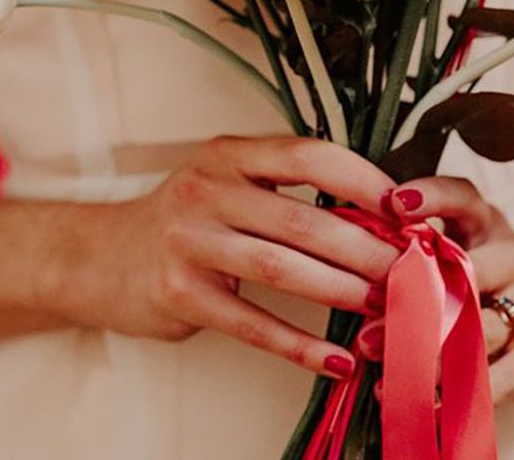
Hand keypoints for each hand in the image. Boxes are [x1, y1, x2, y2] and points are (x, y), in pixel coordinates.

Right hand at [61, 136, 396, 377]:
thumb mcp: (226, 183)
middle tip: (411, 272)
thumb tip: (375, 215)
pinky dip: (300, 345)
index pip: (308, 156)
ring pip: (282, 268)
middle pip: (304, 219)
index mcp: (229, 154)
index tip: (405, 211)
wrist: (102, 256)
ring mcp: (190, 241)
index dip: (363, 181)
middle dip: (367, 248)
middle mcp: (208, 189)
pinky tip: (337, 359)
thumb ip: (284, 190)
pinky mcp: (180, 294)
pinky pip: (253, 324)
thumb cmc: (185, 219)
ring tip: (386, 309)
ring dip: (343, 292)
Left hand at [386, 176, 513, 404]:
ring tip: (390, 372)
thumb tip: (356, 273)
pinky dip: (458, 395)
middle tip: (369, 333)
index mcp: (489, 221)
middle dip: (415, 305)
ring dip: (430, 357)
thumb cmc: (487, 282)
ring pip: (481, 331)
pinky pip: (500, 378)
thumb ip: (415, 256)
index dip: (430, 196)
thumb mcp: (459, 253)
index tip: (394, 204)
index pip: (462, 196)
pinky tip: (426, 405)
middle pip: (468, 272)